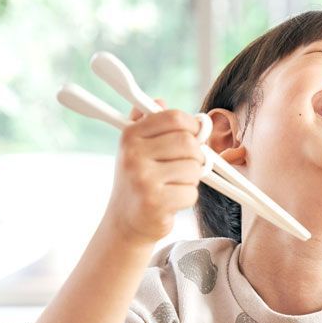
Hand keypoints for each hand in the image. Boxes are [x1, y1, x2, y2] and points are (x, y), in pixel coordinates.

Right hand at [103, 100, 205, 245]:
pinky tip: (172, 200)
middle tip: (189, 162)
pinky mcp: (155, 203)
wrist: (125, 221)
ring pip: (193, 168)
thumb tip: (159, 100)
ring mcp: (143, 180)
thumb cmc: (137, 180)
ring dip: (192, 178)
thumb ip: (147, 121)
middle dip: (196, 155)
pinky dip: (188, 197)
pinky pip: (191, 192)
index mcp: (130, 137)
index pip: (173, 117)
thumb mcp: (135, 147)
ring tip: (175, 183)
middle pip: (188, 142)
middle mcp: (133, 156)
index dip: (192, 125)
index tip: (195, 133)